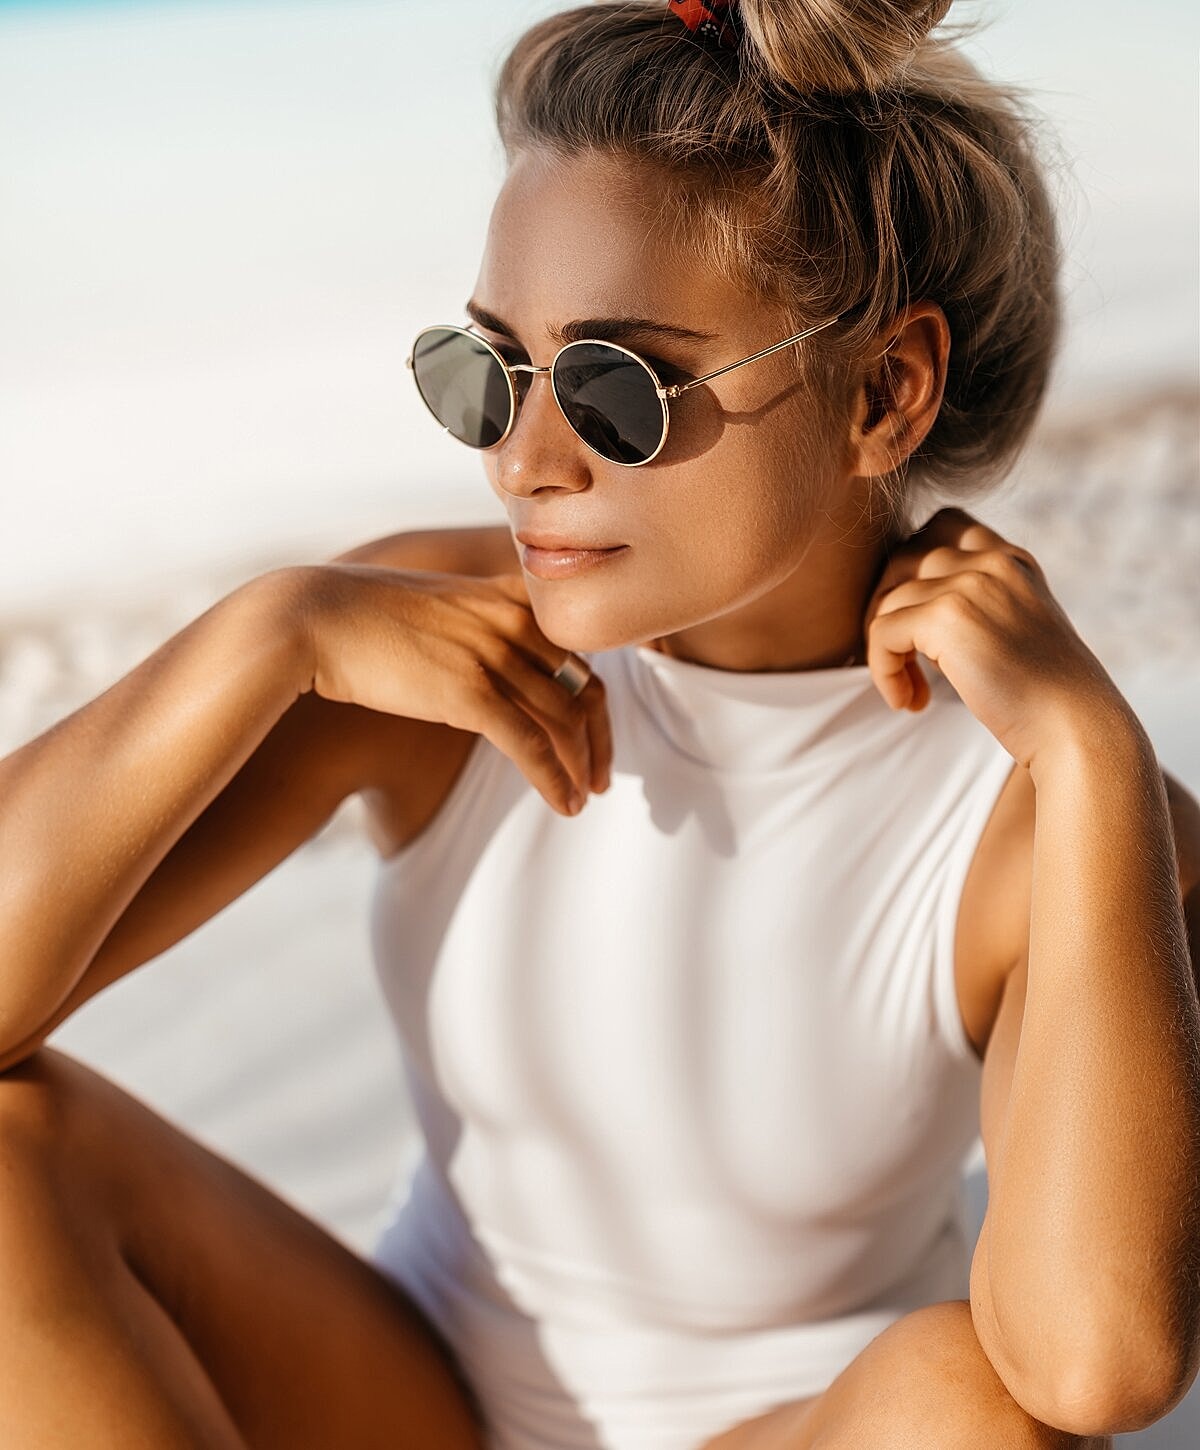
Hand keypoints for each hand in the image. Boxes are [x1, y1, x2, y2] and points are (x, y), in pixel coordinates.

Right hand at [292, 562, 610, 815]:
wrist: (311, 617)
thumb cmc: (362, 619)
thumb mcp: (436, 609)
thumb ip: (475, 628)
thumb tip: (487, 666)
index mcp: (508, 599)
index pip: (580, 653)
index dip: (597, 701)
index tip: (596, 737)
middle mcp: (511, 623)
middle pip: (584, 689)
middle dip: (598, 741)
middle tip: (600, 779)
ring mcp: (493, 656)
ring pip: (565, 721)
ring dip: (581, 767)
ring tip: (583, 799)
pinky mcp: (469, 693)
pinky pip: (532, 745)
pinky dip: (556, 779)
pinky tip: (565, 804)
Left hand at [861, 507, 1140, 775]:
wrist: (1074, 726)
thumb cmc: (1044, 696)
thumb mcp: (1015, 631)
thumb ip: (978, 606)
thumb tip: (909, 613)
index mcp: (1012, 560)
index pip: (943, 527)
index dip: (915, 572)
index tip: (922, 628)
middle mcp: (992, 561)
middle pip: (903, 557)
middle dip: (888, 608)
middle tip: (901, 660)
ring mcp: (970, 583)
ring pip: (887, 601)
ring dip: (886, 651)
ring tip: (911, 693)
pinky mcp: (946, 615)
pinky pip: (881, 631)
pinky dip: (884, 670)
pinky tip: (909, 702)